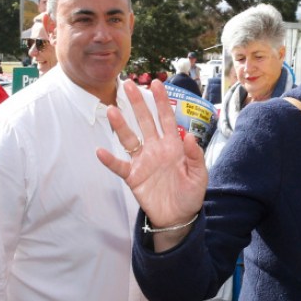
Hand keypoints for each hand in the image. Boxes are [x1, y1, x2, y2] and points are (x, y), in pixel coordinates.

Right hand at [98, 80, 207, 240]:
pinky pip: (119, 166)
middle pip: (144, 121)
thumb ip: (195, 157)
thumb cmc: (190, 194)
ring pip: (129, 139)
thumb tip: (190, 137)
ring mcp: (142, 161)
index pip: (166, 118)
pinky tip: (101, 151)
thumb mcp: (199, 176)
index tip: (157, 83)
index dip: (162, 101)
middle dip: (137, 103)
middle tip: (128, 85)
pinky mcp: (133, 177)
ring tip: (111, 110)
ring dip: (121, 125)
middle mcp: (155, 149)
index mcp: (173, 146)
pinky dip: (110, 160)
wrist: (177, 218)